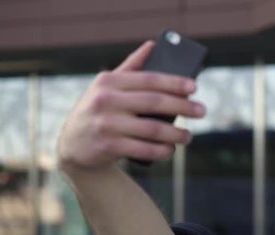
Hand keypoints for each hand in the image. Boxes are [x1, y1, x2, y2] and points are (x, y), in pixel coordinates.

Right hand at [57, 40, 205, 171]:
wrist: (72, 145)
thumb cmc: (98, 110)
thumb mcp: (107, 86)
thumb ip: (131, 67)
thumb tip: (153, 45)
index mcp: (108, 81)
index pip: (148, 79)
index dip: (174, 82)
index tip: (194, 87)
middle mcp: (106, 100)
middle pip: (154, 103)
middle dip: (182, 107)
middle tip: (202, 111)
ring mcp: (106, 124)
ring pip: (152, 129)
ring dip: (175, 134)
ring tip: (188, 136)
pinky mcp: (108, 147)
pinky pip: (143, 150)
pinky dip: (161, 150)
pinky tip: (171, 149)